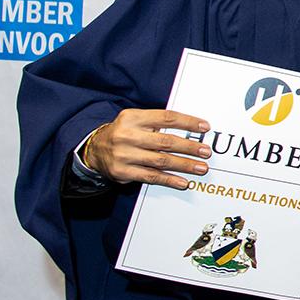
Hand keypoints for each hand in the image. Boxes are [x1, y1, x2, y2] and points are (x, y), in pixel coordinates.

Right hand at [82, 109, 211, 189]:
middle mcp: (127, 135)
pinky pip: (151, 177)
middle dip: (189, 148)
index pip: (166, 118)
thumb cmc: (124, 133)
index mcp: (133, 118)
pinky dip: (169, 180)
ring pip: (160, 161)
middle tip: (205, 152)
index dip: (188, 122)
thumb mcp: (137, 120)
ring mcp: (124, 155)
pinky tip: (183, 181)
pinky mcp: (122, 172)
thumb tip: (192, 130)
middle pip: (165, 142)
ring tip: (201, 167)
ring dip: (184, 165)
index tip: (205, 127)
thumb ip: (158, 123)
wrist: (94, 149)